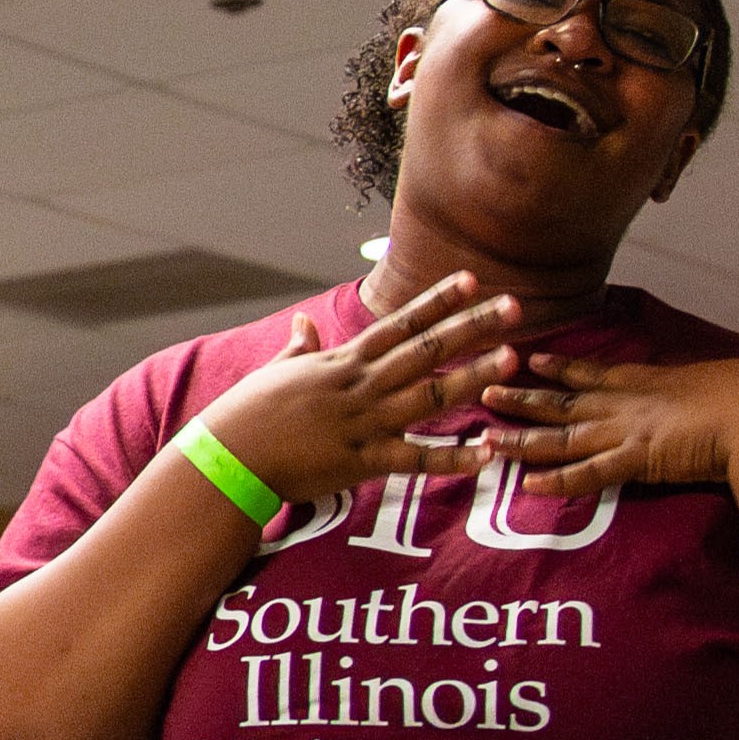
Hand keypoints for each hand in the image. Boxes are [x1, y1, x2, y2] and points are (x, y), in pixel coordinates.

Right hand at [192, 271, 517, 512]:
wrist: (225, 459)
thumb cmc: (245, 416)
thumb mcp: (273, 372)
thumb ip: (299, 348)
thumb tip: (304, 323)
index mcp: (341, 363)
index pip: (399, 324)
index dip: (437, 301)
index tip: (471, 278)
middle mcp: (359, 386)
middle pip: (425, 350)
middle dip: (471, 326)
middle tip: (513, 306)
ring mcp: (363, 422)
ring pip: (427, 395)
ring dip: (472, 376)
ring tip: (512, 358)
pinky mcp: (361, 461)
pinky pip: (415, 458)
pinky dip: (452, 457)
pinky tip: (486, 452)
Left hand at [475, 350, 738, 499]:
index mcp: (659, 382)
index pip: (601, 374)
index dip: (565, 370)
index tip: (534, 360)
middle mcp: (635, 403)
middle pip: (565, 401)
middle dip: (523, 397)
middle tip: (483, 390)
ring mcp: (632, 430)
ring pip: (562, 435)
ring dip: (521, 436)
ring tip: (482, 436)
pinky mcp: (638, 458)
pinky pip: (587, 473)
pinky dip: (556, 479)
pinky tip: (526, 484)